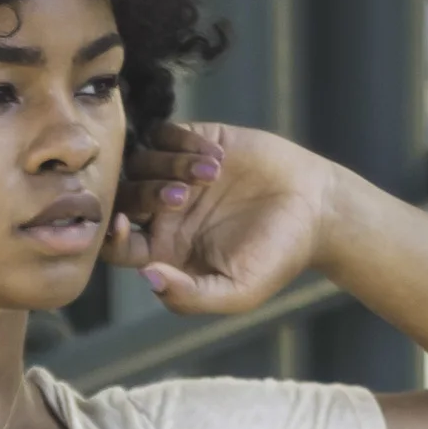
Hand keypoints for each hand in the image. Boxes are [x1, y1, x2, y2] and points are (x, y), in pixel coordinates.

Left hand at [103, 121, 337, 312]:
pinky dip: (183, 142)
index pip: (116, 246)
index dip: (110, 236)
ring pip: (140, 161)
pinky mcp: (196, 141)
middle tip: (183, 197)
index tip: (124, 224)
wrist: (318, 210)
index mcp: (163, 252)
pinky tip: (217, 156)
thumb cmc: (277, 258)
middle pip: (122, 198)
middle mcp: (162, 214)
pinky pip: (165, 133)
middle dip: (144, 195)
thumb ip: (189, 295)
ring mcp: (176, 174)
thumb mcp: (237, 292)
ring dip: (169, 166)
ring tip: (211, 176)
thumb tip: (147, 277)